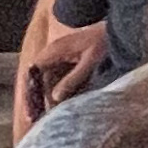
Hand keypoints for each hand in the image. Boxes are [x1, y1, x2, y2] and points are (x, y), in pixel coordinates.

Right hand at [16, 16, 108, 131]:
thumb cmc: (104, 41)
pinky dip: (60, 93)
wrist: (119, 28)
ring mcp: (61, 58)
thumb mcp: (90, 61)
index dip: (29, 92)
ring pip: (49, 82)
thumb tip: (54, 97)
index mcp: (54, 50)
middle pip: (38, 80)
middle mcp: (53, 54)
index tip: (30, 110)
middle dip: (37, 99)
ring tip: (47, 116)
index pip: (33, 73)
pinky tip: (61, 106)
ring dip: (48, 98)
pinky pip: (60, 80)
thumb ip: (73, 79)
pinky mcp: (70, 63)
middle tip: (35, 119)